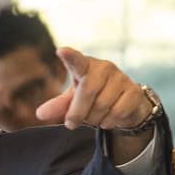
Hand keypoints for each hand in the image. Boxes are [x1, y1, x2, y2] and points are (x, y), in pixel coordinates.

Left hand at [34, 48, 156, 131]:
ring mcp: (122, 78)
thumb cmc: (92, 99)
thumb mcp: (72, 101)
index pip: (77, 61)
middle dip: (78, 112)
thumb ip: (58, 106)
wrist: (123, 107)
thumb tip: (40, 114)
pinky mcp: (135, 91)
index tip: (61, 51)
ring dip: (94, 119)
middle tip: (71, 123)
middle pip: (87, 91)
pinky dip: (109, 121)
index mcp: (85, 66)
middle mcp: (104, 67)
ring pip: (102, 105)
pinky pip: (117, 112)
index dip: (70, 56)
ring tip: (94, 116)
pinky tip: (109, 118)